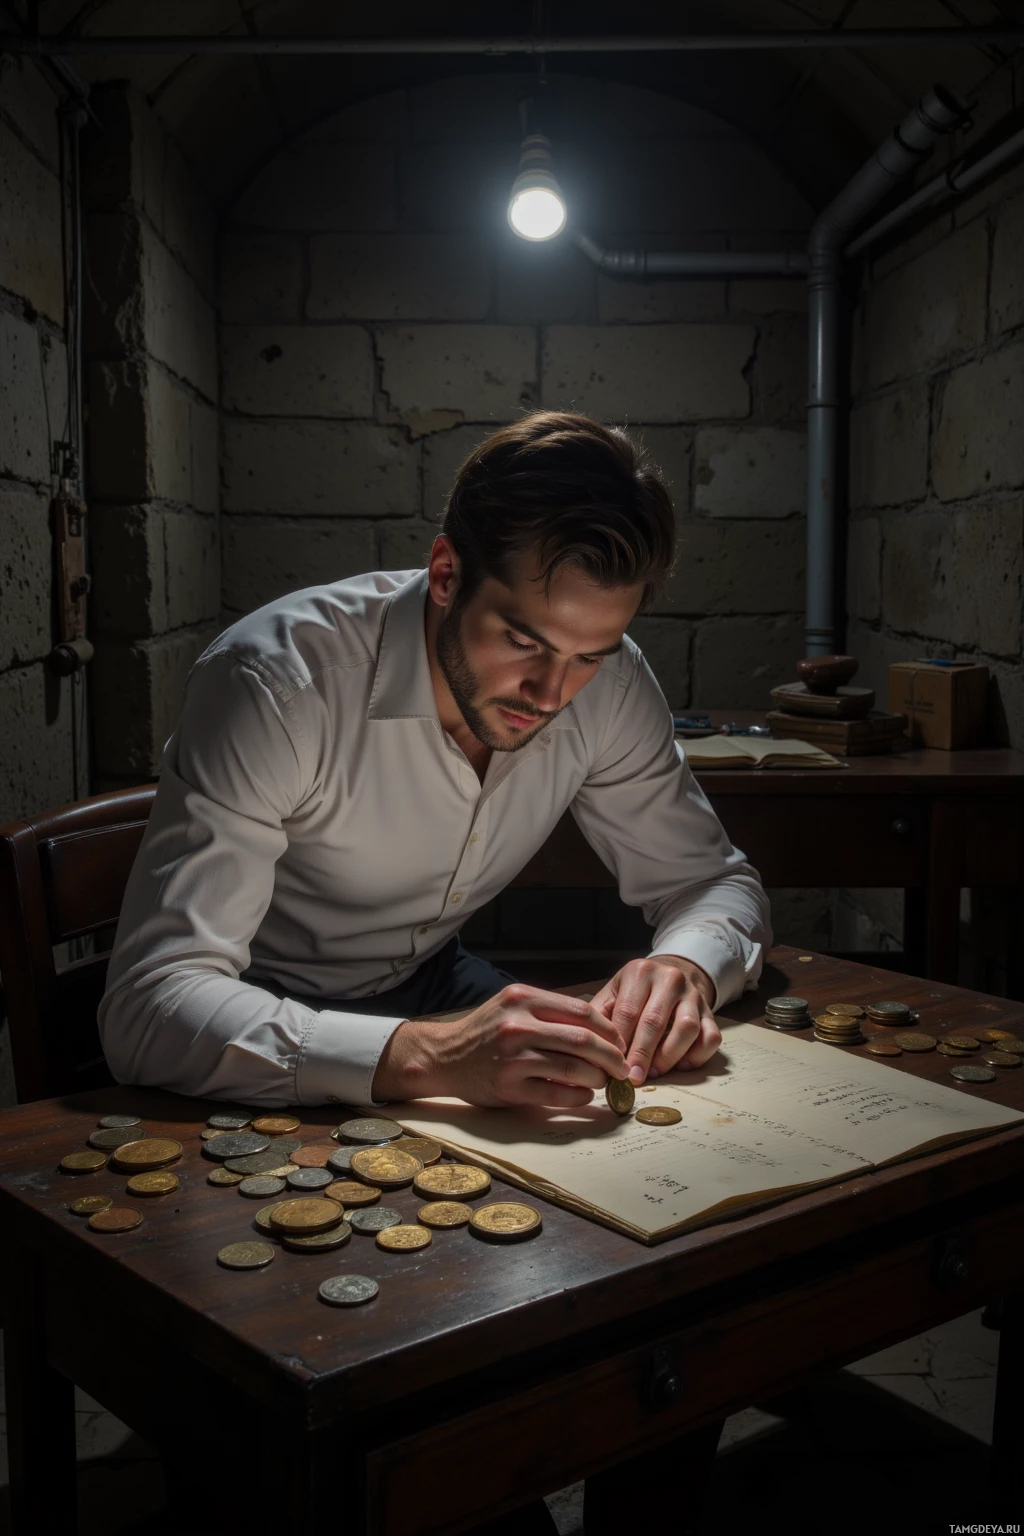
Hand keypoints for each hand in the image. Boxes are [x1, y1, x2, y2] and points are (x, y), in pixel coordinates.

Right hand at [371, 983, 629, 1107]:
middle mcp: (517, 1025)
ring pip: (573, 1068)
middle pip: (583, 1040)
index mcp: (523, 998)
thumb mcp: (513, 1006)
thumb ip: (550, 1011)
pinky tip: (583, 1095)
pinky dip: (577, 1097)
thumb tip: (601, 1028)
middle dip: (611, 1056)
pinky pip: (556, 1094)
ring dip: (597, 1077)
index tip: (619, 1041)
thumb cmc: (486, 1031)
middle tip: (622, 1066)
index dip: (608, 1029)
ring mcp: (512, 1057)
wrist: (444, 1056)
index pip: (581, 1011)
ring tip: (602, 1081)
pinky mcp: (509, 1087)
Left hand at [590, 956, 719, 1083]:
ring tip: (654, 1071)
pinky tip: (680, 1065)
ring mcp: (694, 995)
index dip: (620, 1042)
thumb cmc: (635, 991)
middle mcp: (670, 979)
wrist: (670, 975)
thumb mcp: (614, 993)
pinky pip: (711, 1038)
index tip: (613, 1065)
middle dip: (641, 1054)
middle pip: (655, 1022)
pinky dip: (697, 1056)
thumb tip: (587, 1047)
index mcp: (641, 971)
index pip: (628, 1011)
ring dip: (669, 1056)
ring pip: (687, 1030)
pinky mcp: (710, 1012)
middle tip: (633, 1077)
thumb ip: (599, 1016)